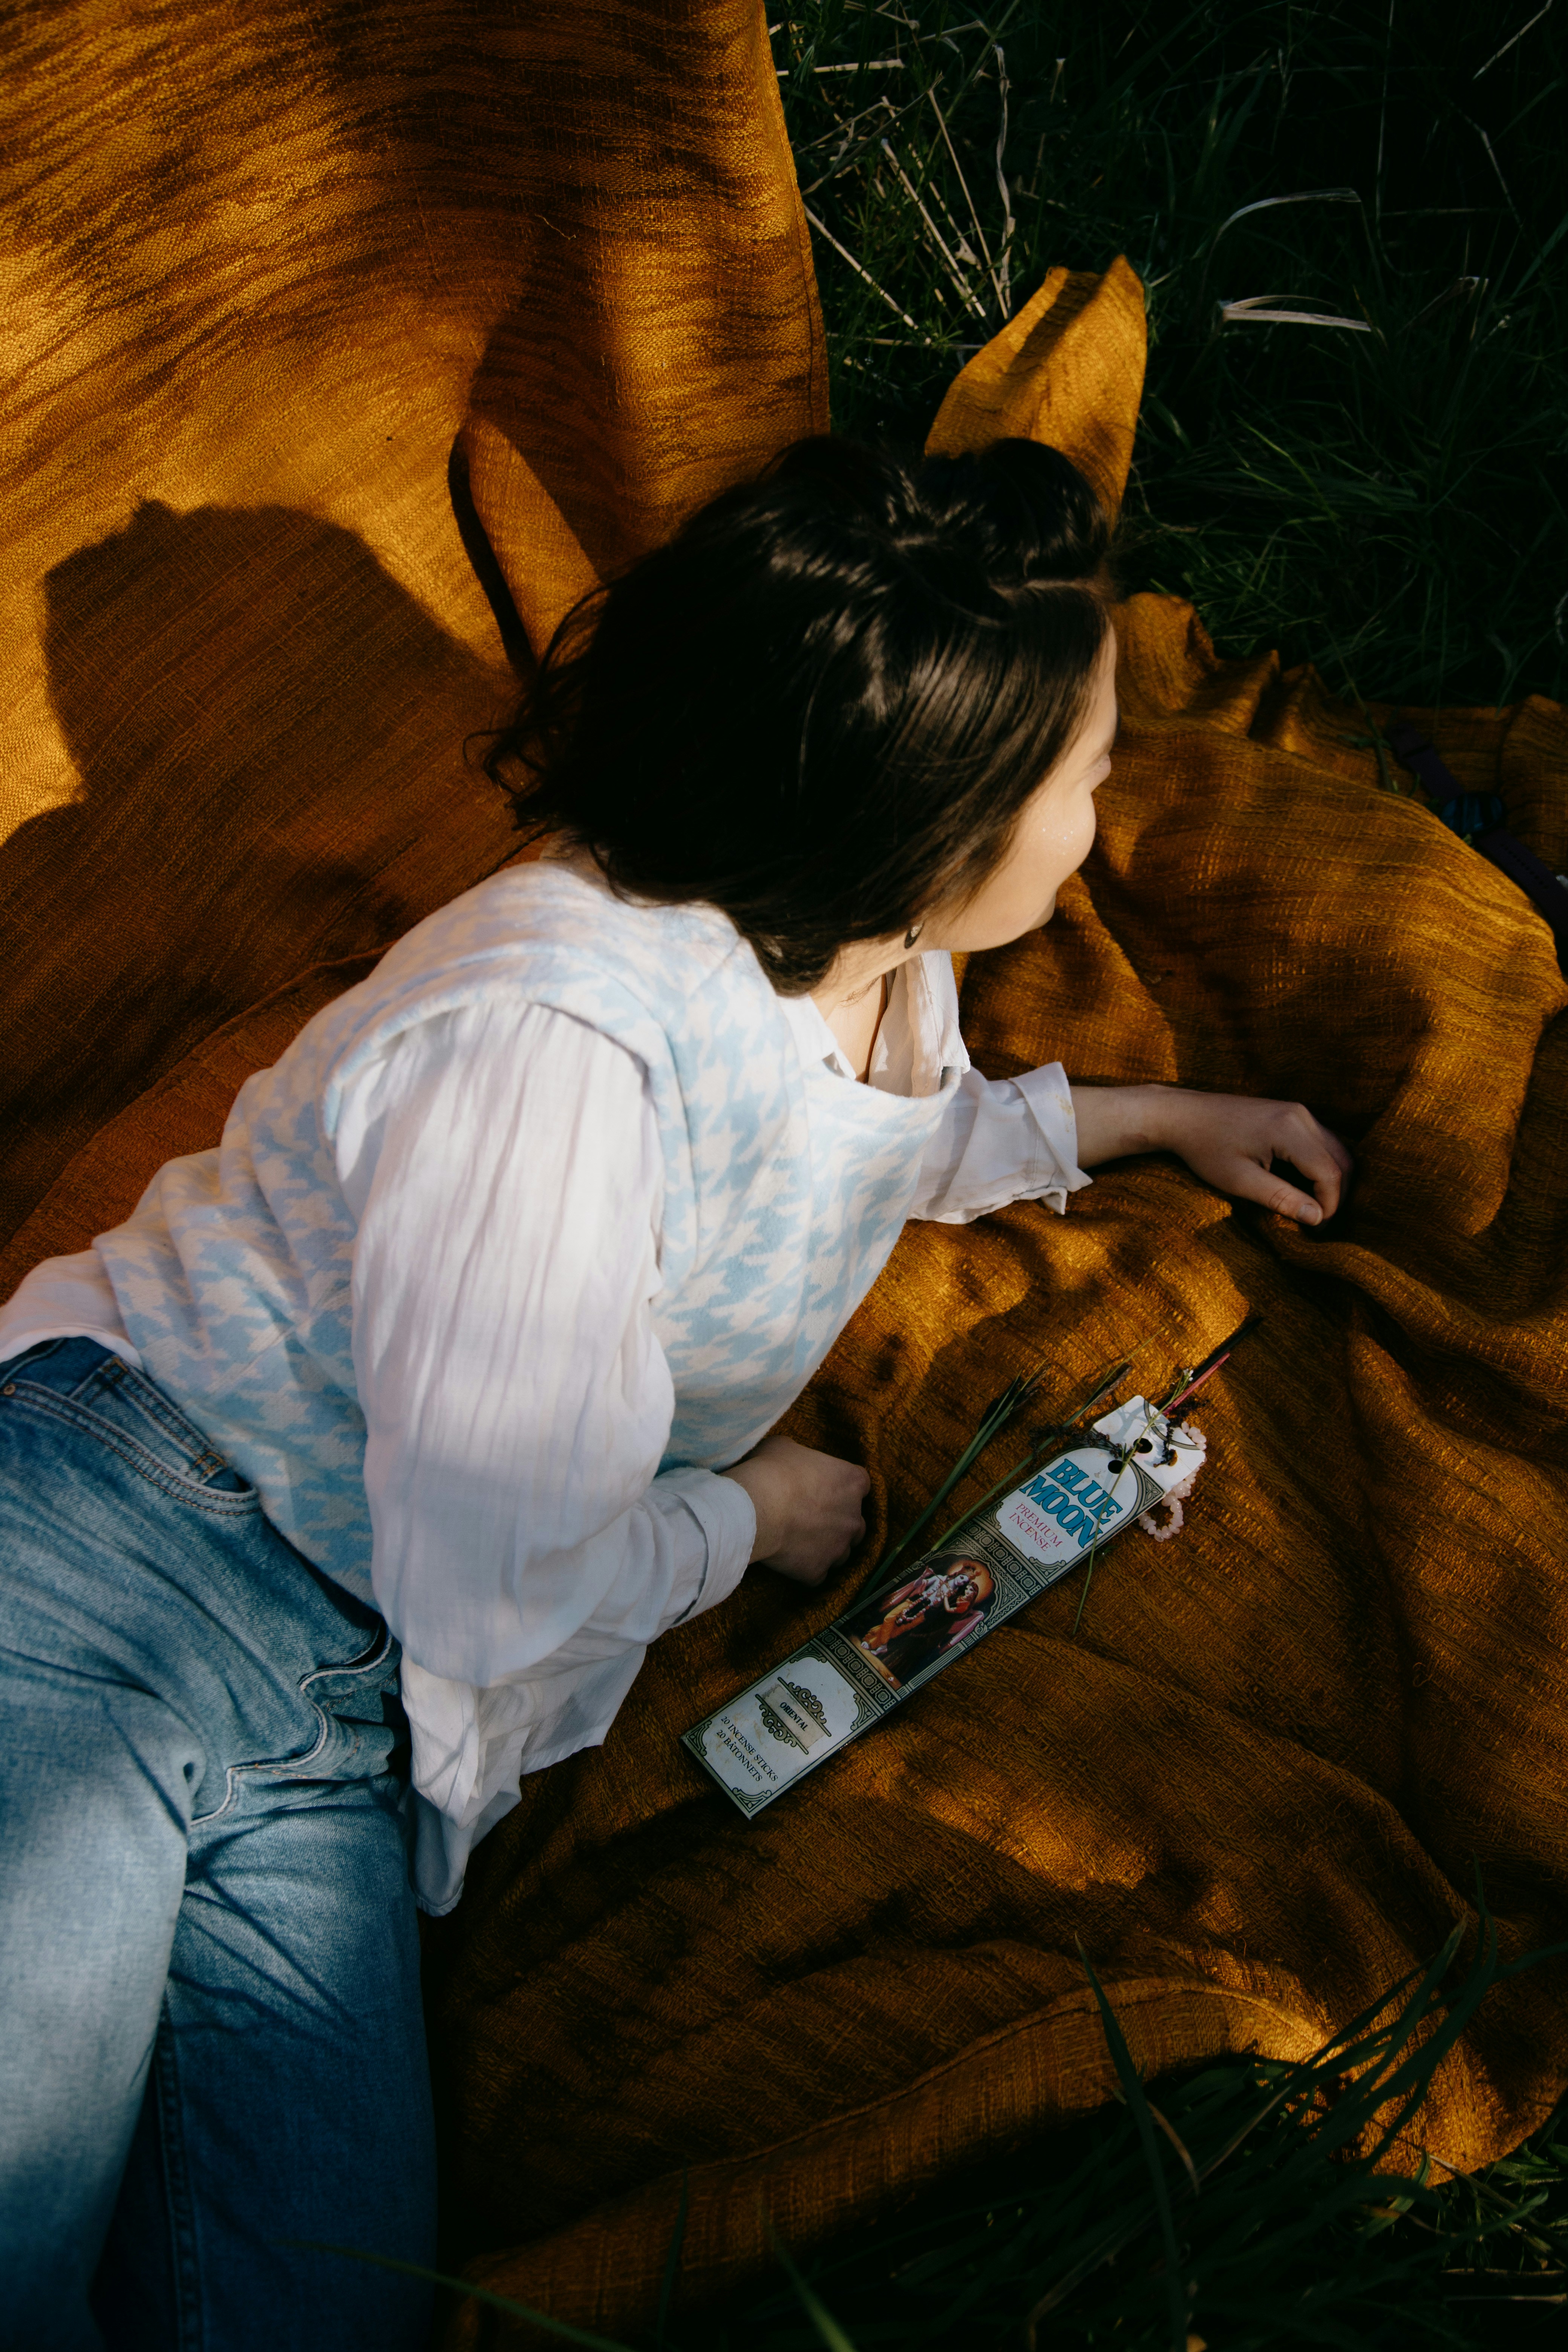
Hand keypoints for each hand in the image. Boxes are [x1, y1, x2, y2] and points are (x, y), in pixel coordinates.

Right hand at [718, 1434, 870, 1584]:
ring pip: (840, 1553)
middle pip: (856, 1523)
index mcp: (852, 1482)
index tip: (825, 1488)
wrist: (754, 1508)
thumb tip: (792, 1462)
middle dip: (840, 1523)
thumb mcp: (784, 1447)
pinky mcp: (818, 1572)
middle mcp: (854, 1518)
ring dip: (826, 1548)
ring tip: (800, 1542)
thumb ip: (800, 1457)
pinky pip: (818, 1574)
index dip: (842, 1488)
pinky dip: (806, 1569)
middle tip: (812, 1518)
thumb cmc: (772, 1471)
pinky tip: (788, 1560)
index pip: (860, 1485)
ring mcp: (838, 1548)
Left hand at [1071, 1082, 1352, 1224]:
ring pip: (1336, 1150)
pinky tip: (1306, 1187)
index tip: (1315, 1227)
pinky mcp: (1291, 1114)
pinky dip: (1322, 1166)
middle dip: (1336, 1195)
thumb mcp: (1240, 1181)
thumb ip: (1282, 1198)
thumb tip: (1317, 1218)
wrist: (1183, 1115)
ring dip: (1333, 1181)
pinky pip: (1322, 1142)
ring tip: (1314, 1208)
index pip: (1330, 1173)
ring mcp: (1298, 1111)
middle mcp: (1301, 1115)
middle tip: (1318, 1222)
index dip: (1330, 1205)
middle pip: (1342, 1160)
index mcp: (1289, 1129)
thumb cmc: (1205, 1149)